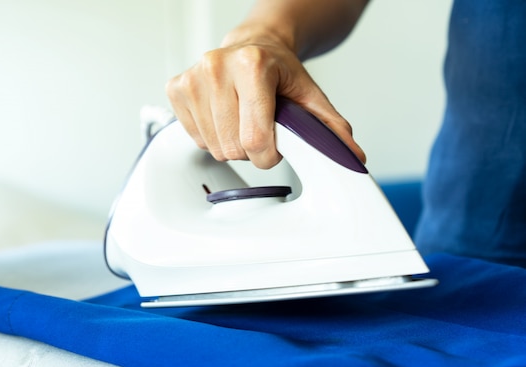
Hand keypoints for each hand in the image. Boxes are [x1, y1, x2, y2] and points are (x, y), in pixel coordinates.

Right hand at [166, 37, 365, 168]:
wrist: (253, 45)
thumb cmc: (279, 71)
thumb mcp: (310, 96)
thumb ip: (331, 128)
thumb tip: (353, 157)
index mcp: (252, 66)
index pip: (255, 139)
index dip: (269, 155)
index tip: (274, 145)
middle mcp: (217, 67)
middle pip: (233, 147)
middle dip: (250, 149)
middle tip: (259, 127)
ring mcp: (193, 77)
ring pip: (214, 147)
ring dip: (231, 144)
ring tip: (242, 119)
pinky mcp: (177, 88)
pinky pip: (196, 138)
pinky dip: (212, 136)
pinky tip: (223, 116)